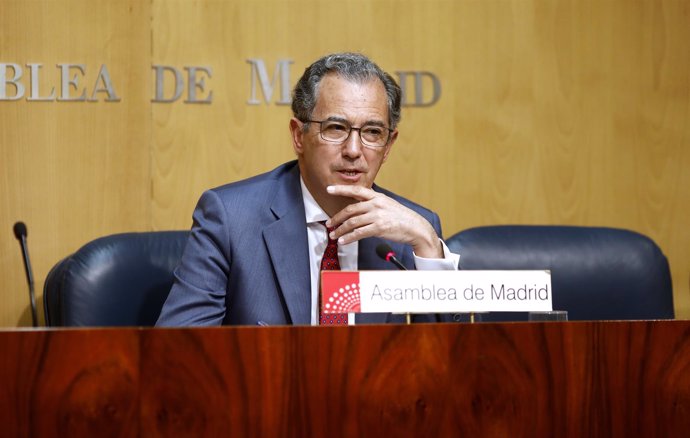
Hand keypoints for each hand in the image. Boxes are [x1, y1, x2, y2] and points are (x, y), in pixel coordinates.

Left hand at [325, 185, 443, 257]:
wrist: (416, 227)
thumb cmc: (401, 217)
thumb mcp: (387, 204)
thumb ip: (373, 204)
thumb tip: (358, 207)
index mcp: (377, 197)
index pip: (356, 190)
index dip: (341, 189)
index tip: (329, 189)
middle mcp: (376, 204)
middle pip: (350, 209)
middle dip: (337, 218)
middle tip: (329, 224)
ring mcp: (377, 216)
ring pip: (352, 222)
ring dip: (340, 230)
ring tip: (334, 235)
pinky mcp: (379, 228)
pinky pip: (359, 233)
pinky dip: (349, 238)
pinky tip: (343, 241)